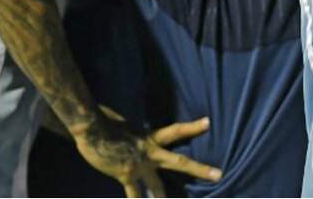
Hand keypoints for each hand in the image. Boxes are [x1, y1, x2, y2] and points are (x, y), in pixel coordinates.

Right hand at [71, 106, 221, 197]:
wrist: (93, 132)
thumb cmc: (107, 122)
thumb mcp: (126, 123)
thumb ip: (133, 130)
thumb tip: (128, 125)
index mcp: (152, 137)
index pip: (177, 130)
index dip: (193, 127)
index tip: (209, 122)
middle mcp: (150, 153)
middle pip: (180, 163)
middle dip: (200, 169)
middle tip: (218, 175)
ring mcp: (140, 167)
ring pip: (158, 186)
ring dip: (165, 197)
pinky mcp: (126, 176)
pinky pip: (134, 193)